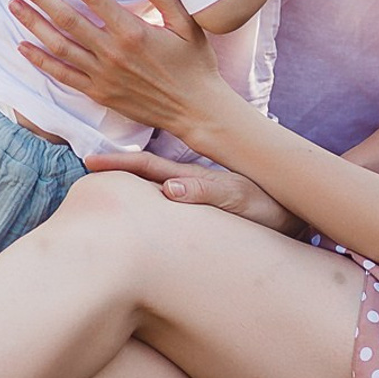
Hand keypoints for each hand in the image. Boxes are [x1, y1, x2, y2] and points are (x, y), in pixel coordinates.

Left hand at [8, 0, 231, 142]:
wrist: (195, 111)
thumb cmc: (194, 64)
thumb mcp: (187, 24)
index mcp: (132, 32)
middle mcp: (112, 53)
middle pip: (66, 18)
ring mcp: (102, 75)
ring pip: (59, 46)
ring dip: (32, 24)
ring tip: (12, 4)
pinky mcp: (98, 93)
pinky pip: (62, 75)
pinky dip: (41, 61)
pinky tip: (23, 47)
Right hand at [82, 151, 300, 233]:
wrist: (296, 216)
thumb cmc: (269, 208)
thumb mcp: (238, 199)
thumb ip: (205, 192)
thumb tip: (168, 189)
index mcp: (192, 178)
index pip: (147, 167)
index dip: (117, 164)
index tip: (89, 161)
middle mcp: (190, 184)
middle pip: (143, 174)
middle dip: (113, 171)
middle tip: (82, 170)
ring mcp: (196, 196)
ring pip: (153, 186)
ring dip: (127, 184)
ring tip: (99, 186)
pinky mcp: (204, 210)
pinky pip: (167, 202)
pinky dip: (147, 199)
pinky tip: (138, 206)